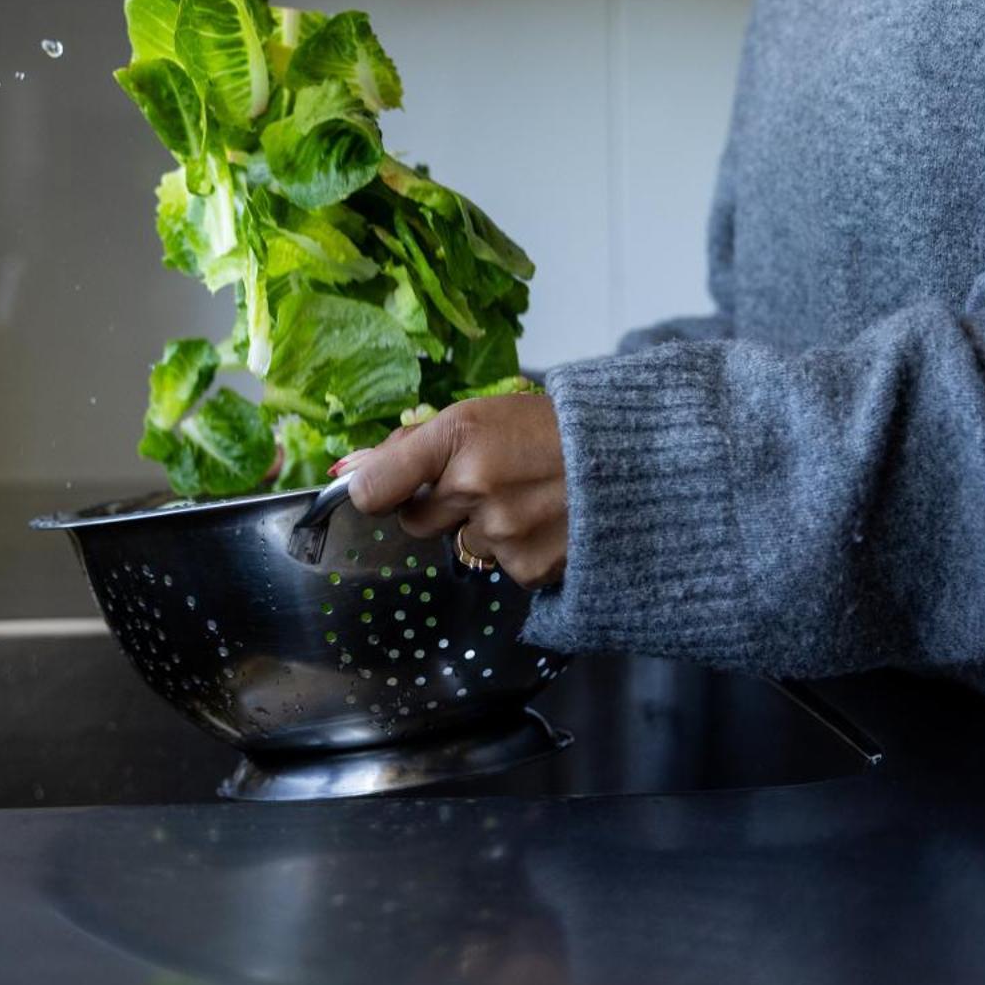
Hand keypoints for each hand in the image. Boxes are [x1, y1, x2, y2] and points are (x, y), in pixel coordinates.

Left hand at [340, 392, 566, 589]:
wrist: (630, 460)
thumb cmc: (550, 430)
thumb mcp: (480, 415)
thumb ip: (415, 443)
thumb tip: (353, 470)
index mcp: (458, 435)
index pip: (375, 488)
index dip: (374, 492)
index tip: (384, 489)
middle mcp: (474, 485)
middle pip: (415, 521)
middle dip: (440, 506)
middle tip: (484, 481)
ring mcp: (501, 532)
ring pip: (462, 544)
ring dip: (484, 527)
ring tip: (527, 497)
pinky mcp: (527, 569)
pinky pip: (500, 566)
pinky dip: (517, 550)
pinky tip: (545, 523)